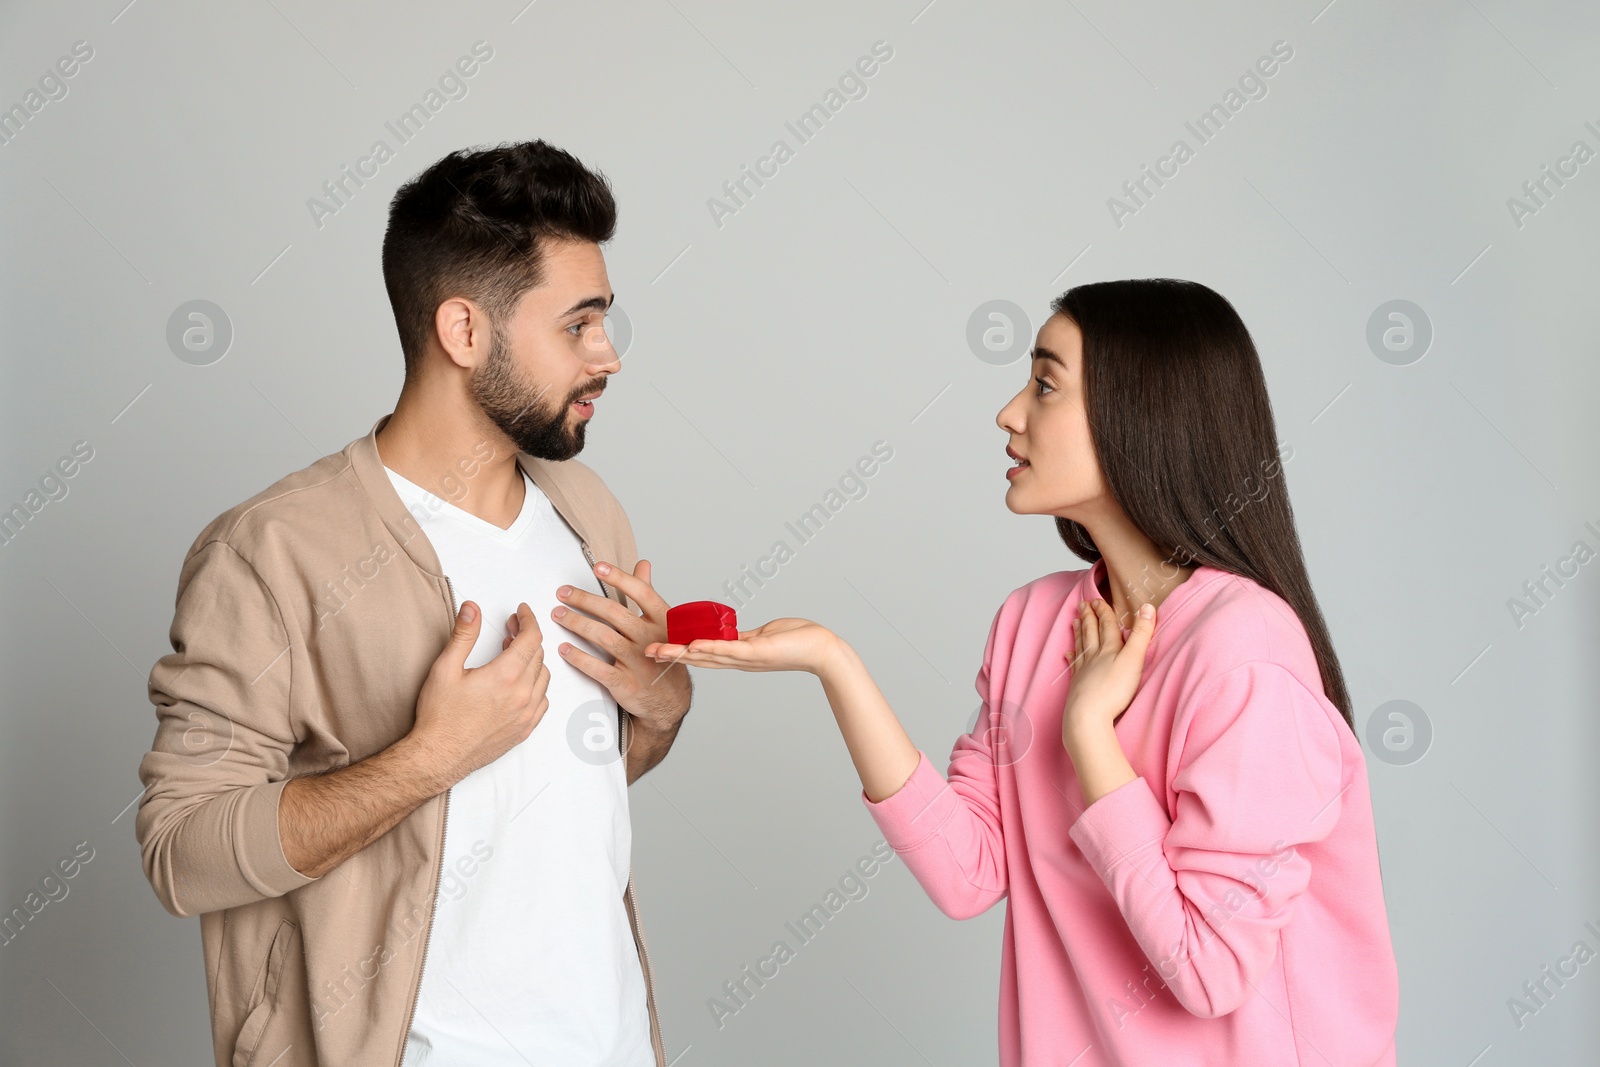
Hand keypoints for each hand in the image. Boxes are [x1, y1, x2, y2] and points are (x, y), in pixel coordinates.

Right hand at [412, 601, 551, 786]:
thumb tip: (472, 608)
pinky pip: (542, 700)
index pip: (532, 638)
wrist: (438, 757)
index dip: (529, 619)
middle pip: (538, 655)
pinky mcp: (525, 730)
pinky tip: (521, 683)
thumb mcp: (445, 668)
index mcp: (506, 676)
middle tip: (511, 629)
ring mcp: (527, 714)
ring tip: (512, 654)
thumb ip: (463, 635)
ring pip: (544, 677)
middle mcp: (523, 695)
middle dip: (527, 637)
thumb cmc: (440, 717)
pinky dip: (536, 685)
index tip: (521, 612)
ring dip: (533, 661)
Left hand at [519, 559, 690, 735]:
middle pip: (614, 613)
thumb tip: (642, 565)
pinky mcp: (626, 683)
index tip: (597, 567)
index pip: (641, 593)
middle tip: (563, 593)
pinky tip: (564, 649)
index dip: (619, 578)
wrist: (670, 699)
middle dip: (584, 600)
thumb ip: (648, 593)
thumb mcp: (662, 625)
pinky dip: (579, 658)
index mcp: (662, 621)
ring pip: (603, 637)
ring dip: (576, 624)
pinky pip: (598, 668)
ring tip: (558, 615)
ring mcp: (639, 662)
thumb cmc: (661, 655)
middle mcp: (652, 639)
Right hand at [644, 617, 840, 675]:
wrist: (823, 650)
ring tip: (660, 650)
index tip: (657, 649)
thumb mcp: (763, 636)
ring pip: (708, 656)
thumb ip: (743, 637)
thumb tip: (731, 633)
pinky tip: (694, 644)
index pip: (702, 654)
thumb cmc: (798, 639)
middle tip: (645, 652)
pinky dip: (711, 647)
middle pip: (698, 658)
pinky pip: (730, 650)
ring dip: (682, 653)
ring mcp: (747, 658)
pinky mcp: (758, 652)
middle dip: (671, 655)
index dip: (678, 652)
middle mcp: (738, 660)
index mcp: (738, 655)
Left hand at [1061, 597, 1155, 743]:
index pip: (1107, 626)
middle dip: (1089, 617)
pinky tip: (1067, 654)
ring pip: (1081, 647)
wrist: (1088, 716)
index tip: (1097, 599)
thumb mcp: (1133, 660)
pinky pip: (1074, 667)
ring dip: (1080, 633)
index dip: (1104, 612)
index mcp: (1109, 649)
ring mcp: (1083, 671)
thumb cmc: (1113, 689)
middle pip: (1092, 633)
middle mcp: (1094, 657)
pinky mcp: (1077, 686)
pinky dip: (1071, 658)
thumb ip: (1141, 635)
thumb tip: (1148, 607)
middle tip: (1083, 604)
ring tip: (1076, 621)